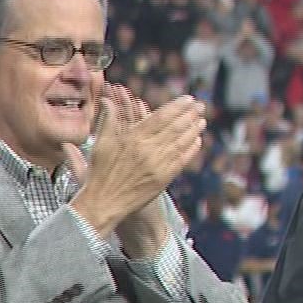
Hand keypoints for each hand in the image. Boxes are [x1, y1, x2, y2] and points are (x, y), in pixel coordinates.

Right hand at [68, 88, 207, 236]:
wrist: (105, 203)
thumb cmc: (100, 173)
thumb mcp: (101, 143)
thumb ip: (108, 120)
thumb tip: (106, 100)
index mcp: (133, 138)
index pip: (160, 117)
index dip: (177, 106)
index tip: (188, 99)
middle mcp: (147, 150)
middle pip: (175, 127)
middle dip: (190, 115)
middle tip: (200, 105)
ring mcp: (158, 165)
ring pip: (181, 142)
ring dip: (194, 130)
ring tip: (202, 120)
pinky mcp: (164, 178)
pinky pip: (182, 160)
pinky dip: (191, 149)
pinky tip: (198, 140)